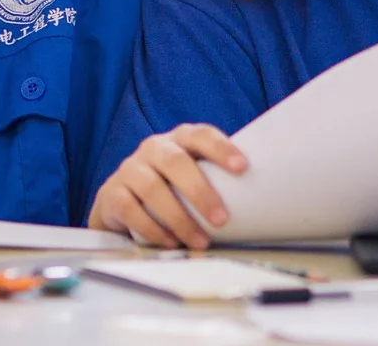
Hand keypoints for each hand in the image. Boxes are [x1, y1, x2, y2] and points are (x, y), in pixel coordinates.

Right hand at [87, 124, 245, 249]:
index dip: (220, 148)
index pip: (200, 135)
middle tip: (221, 219)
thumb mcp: (192, 178)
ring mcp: (129, 168)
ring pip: (152, 187)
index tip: (242, 168)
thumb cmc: (170, 190)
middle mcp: (153, 148)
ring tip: (200, 240)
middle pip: (175, 161)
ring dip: (179, 217)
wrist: (121, 202)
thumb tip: (265, 204)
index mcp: (178, 140)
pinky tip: (170, 242)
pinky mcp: (111, 193)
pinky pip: (130, 209)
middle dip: (200, 191)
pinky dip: (152, 228)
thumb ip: (216, 181)